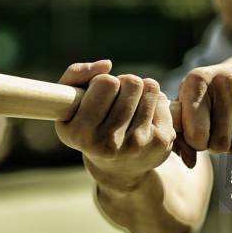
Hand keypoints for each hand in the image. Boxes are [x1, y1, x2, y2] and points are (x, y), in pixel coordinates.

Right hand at [55, 61, 175, 189]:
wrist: (118, 168)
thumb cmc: (90, 127)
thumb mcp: (69, 103)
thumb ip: (76, 75)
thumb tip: (106, 64)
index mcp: (81, 134)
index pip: (105, 82)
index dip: (101, 83)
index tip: (98, 97)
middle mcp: (109, 143)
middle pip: (131, 82)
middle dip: (124, 85)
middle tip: (117, 102)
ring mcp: (137, 144)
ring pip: (149, 87)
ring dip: (140, 91)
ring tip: (131, 107)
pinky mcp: (160, 142)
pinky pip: (162, 99)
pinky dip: (154, 101)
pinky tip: (144, 118)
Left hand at [174, 55, 231, 165]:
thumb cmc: (211, 96)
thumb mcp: (189, 105)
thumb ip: (180, 134)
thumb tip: (188, 162)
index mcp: (197, 81)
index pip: (196, 134)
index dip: (196, 142)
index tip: (199, 132)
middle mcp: (224, 82)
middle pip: (219, 144)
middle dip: (216, 145)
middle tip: (218, 130)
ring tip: (231, 128)